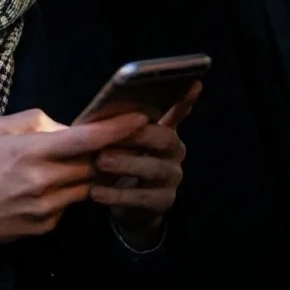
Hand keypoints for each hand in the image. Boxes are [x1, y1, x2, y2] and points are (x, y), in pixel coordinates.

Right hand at [0, 109, 147, 244]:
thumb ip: (34, 121)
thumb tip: (66, 127)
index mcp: (30, 151)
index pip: (86, 139)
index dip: (116, 128)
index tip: (139, 119)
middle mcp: (44, 180)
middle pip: (94, 163)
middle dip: (109, 151)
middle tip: (119, 140)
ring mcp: (47, 206)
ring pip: (87, 185)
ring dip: (89, 173)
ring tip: (78, 162)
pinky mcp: (47, 225)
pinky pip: (70, 204)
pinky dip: (68, 192)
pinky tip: (51, 186)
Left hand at [91, 82, 201, 248]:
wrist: (128, 206)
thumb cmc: (121, 162)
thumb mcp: (119, 141)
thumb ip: (118, 123)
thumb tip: (105, 104)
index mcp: (164, 131)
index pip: (178, 111)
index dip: (185, 100)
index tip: (192, 83)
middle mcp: (175, 152)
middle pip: (164, 138)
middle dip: (137, 135)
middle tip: (109, 135)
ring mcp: (172, 178)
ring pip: (154, 169)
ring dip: (126, 164)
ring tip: (101, 161)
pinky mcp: (163, 202)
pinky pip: (142, 198)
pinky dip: (117, 195)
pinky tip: (96, 192)